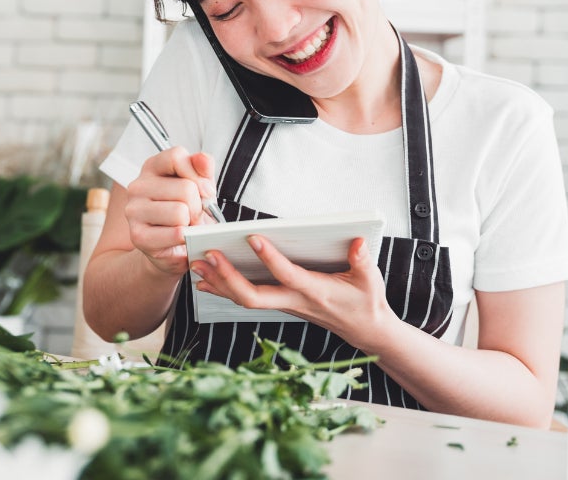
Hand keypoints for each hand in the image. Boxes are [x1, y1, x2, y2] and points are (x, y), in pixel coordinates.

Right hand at [124, 147, 219, 276]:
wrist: (171, 249)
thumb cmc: (186, 214)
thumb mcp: (198, 188)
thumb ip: (203, 170)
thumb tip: (204, 159)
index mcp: (152, 168)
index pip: (176, 156)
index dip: (198, 175)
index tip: (204, 191)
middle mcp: (137, 186)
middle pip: (185, 188)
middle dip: (198, 206)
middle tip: (193, 215)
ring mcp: (134, 211)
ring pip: (180, 212)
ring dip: (191, 224)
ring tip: (185, 227)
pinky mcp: (137, 235)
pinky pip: (176, 233)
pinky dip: (185, 238)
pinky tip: (179, 240)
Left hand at [190, 235, 394, 347]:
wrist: (364, 330)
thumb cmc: (366, 302)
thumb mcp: (370, 280)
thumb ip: (363, 261)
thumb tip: (358, 241)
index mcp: (315, 291)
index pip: (287, 275)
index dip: (269, 258)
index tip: (253, 237)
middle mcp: (294, 301)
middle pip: (253, 296)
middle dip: (228, 276)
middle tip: (208, 255)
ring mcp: (284, 305)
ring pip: (244, 299)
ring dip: (219, 281)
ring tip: (197, 263)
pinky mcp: (279, 304)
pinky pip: (246, 299)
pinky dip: (223, 289)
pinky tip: (205, 279)